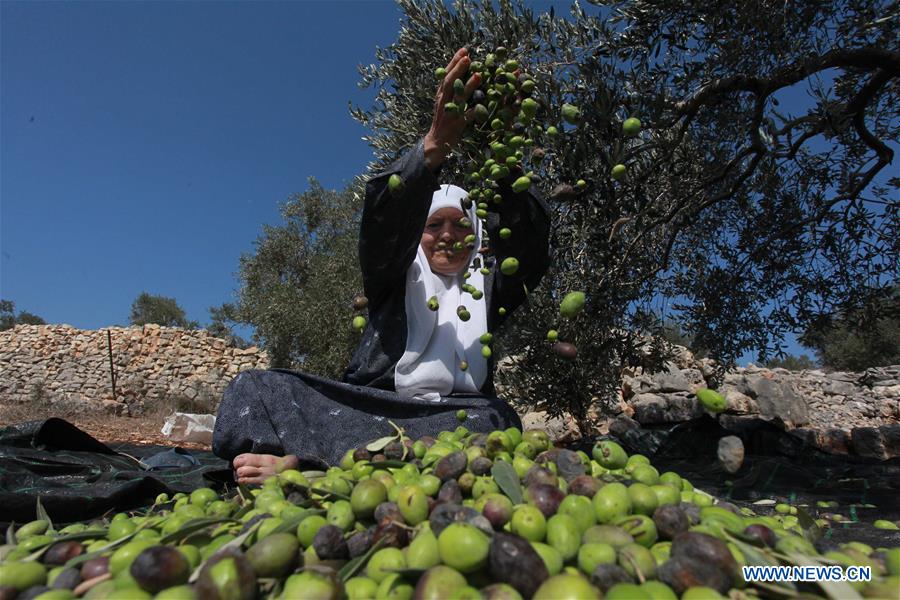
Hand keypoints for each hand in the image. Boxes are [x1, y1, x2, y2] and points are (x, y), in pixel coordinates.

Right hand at [424, 48, 481, 171]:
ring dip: (468, 87)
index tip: (464, 50)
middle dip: (458, 69)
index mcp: (440, 94)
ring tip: (478, 75)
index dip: (454, 62)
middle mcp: (443, 102)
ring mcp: (449, 114)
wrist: (435, 142)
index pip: (445, 74)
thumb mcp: (444, 101)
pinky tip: (481, 106)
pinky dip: (473, 112)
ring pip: (458, 98)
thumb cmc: (444, 119)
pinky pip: (465, 118)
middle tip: (468, 57)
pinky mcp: (456, 126)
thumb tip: (465, 71)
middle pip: (449, 83)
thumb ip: (452, 88)